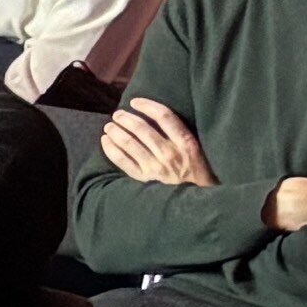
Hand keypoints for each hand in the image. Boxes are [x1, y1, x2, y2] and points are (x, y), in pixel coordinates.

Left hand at [96, 96, 214, 188]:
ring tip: (109, 126)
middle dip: (126, 118)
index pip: (164, 116)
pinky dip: (111, 148)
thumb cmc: (201, 177)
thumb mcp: (200, 154)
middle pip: (141, 128)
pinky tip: (106, 141)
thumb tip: (161, 119)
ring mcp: (155, 167)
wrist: (201, 205)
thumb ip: (183, 138)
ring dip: (115, 131)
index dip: (147, 105)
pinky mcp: (144, 179)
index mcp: (186, 144)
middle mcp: (169, 153)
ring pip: (128, 142)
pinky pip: (121, 160)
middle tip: (118, 114)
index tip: (135, 101)